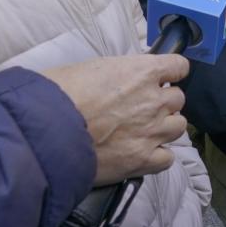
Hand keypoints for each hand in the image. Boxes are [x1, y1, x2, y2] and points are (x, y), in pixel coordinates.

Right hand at [41, 54, 188, 185]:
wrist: (47, 130)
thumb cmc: (60, 94)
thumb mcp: (89, 68)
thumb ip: (114, 74)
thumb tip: (116, 80)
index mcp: (142, 72)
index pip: (178, 66)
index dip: (170, 72)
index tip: (162, 77)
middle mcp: (154, 100)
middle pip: (177, 98)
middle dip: (163, 102)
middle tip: (143, 108)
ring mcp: (151, 131)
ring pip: (178, 126)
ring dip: (165, 127)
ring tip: (145, 131)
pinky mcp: (143, 159)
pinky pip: (168, 158)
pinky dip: (158, 155)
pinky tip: (143, 153)